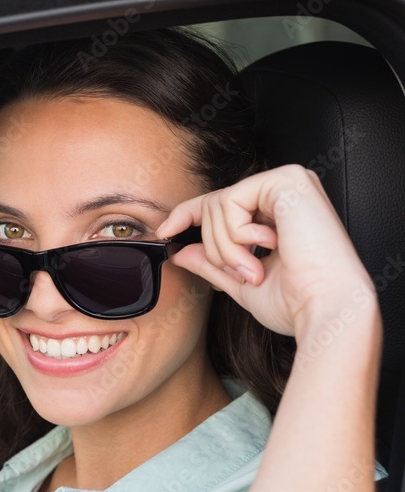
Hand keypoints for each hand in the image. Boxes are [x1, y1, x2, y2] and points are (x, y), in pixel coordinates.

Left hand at [157, 164, 375, 338]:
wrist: (326, 310)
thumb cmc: (297, 302)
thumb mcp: (242, 281)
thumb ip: (213, 262)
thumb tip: (183, 251)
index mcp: (280, 211)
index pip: (222, 203)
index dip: (187, 214)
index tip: (165, 232)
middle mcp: (286, 192)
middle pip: (214, 205)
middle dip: (216, 248)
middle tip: (245, 273)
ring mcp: (288, 182)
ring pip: (218, 204)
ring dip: (226, 247)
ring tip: (258, 267)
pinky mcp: (287, 181)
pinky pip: (229, 201)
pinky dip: (236, 234)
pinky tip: (268, 247)